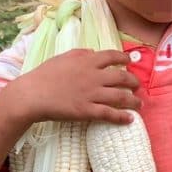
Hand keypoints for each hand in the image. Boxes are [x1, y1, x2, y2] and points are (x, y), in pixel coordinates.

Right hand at [12, 49, 141, 124]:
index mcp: (87, 61)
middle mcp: (93, 76)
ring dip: (133, 101)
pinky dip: (122, 117)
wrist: (32, 95)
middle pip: (122, 78)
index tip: (129, 63)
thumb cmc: (44, 75)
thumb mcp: (62, 57)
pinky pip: (109, 114)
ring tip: (139, 104)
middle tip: (137, 86)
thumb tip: (93, 52)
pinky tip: (130, 119)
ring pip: (120, 97)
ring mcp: (91, 94)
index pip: (113, 56)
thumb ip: (80, 53)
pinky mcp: (87, 111)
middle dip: (133, 82)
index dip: (124, 59)